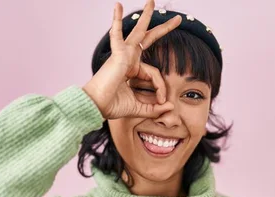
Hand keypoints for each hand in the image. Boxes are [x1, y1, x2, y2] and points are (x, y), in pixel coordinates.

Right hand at [83, 0, 181, 119]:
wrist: (96, 105)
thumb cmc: (112, 106)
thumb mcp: (140, 108)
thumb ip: (155, 108)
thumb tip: (170, 107)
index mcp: (132, 70)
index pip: (155, 74)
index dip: (161, 88)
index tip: (162, 102)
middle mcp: (128, 59)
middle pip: (148, 40)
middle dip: (163, 29)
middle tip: (178, 19)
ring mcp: (123, 55)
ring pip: (138, 32)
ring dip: (146, 16)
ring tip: (151, 1)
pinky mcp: (118, 55)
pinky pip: (117, 35)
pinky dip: (116, 21)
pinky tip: (117, 6)